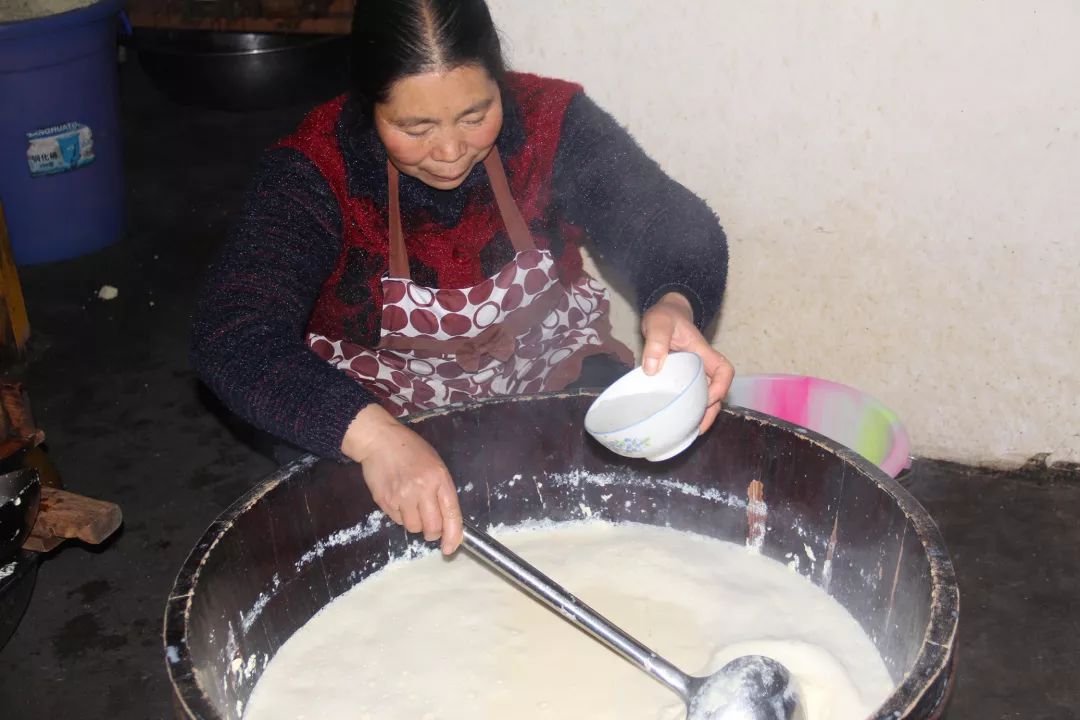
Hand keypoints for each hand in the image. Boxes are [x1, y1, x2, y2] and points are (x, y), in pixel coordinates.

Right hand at [341, 404, 463, 554]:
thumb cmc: (412, 451)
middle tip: (431, 526)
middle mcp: (421, 489)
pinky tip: (400, 500)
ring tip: (413, 507)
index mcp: (439, 478)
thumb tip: (446, 519)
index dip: (453, 535)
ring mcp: (401, 497)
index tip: (451, 547)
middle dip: (433, 532)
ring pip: (414, 528)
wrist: (380, 441)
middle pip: (432, 527)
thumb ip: (442, 490)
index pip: (451, 513)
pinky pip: (398, 521)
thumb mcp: (436, 465)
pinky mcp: (384, 501)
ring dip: (416, 524)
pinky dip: (402, 516)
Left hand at [641, 292, 733, 434]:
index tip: (707, 398)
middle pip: (717, 392)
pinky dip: (687, 410)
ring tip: (688, 433)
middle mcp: (702, 366)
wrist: (663, 314)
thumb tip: (652, 369)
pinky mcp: (682, 379)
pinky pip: (690, 396)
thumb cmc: (665, 316)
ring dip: (700, 415)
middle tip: (696, 429)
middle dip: (710, 411)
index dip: (721, 387)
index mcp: (702, 353)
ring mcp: (693, 374)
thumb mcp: (658, 323)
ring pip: (705, 398)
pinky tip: (676, 422)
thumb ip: (656, 342)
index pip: (724, 370)